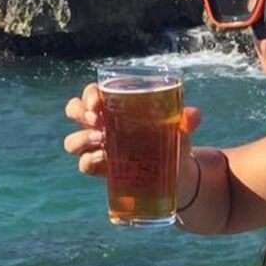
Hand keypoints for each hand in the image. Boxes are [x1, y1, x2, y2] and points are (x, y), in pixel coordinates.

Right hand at [63, 82, 201, 176]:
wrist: (177, 171)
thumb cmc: (173, 138)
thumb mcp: (180, 126)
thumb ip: (186, 119)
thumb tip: (193, 115)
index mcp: (115, 106)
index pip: (92, 93)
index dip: (89, 94)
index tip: (98, 101)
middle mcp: (101, 124)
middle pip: (74, 111)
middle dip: (80, 112)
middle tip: (97, 119)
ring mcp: (97, 147)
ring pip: (72, 141)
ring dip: (82, 138)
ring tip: (103, 140)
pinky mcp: (101, 169)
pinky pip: (84, 165)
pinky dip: (89, 161)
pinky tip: (103, 160)